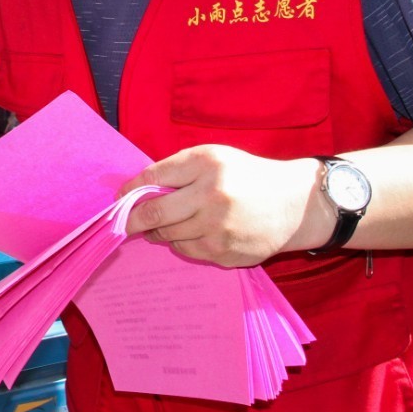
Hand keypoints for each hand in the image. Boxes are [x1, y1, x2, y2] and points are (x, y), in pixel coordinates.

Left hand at [117, 146, 323, 267]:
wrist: (294, 204)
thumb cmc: (246, 176)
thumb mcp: (213, 157)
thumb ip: (175, 169)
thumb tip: (136, 190)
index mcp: (208, 167)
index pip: (154, 178)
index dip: (129, 191)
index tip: (118, 199)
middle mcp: (213, 198)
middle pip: (154, 215)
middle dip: (132, 220)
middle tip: (124, 223)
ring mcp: (219, 230)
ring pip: (169, 237)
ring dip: (160, 232)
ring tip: (168, 223)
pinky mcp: (226, 254)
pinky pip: (188, 252)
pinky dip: (183, 244)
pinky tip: (195, 233)